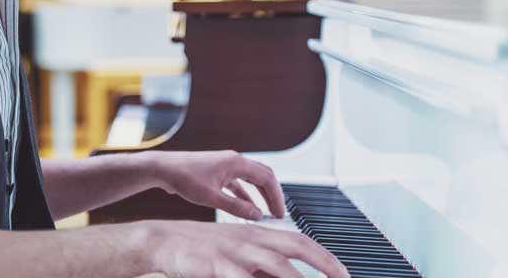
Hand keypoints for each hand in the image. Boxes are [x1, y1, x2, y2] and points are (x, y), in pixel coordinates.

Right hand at [142, 220, 349, 277]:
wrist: (163, 241)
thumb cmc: (201, 250)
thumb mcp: (235, 254)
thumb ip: (261, 269)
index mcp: (256, 234)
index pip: (299, 240)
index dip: (325, 256)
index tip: (343, 273)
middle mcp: (250, 239)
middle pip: (295, 247)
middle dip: (325, 264)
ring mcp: (234, 252)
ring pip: (276, 265)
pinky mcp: (217, 266)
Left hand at [150, 150, 284, 219]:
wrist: (163, 168)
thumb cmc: (183, 177)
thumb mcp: (211, 197)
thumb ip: (236, 206)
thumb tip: (257, 214)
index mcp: (235, 162)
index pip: (266, 177)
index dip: (276, 196)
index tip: (280, 212)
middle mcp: (233, 161)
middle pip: (262, 176)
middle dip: (272, 194)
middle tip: (279, 213)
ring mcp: (225, 165)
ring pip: (251, 179)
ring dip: (260, 194)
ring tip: (267, 211)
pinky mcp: (218, 172)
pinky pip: (238, 183)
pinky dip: (246, 194)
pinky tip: (248, 207)